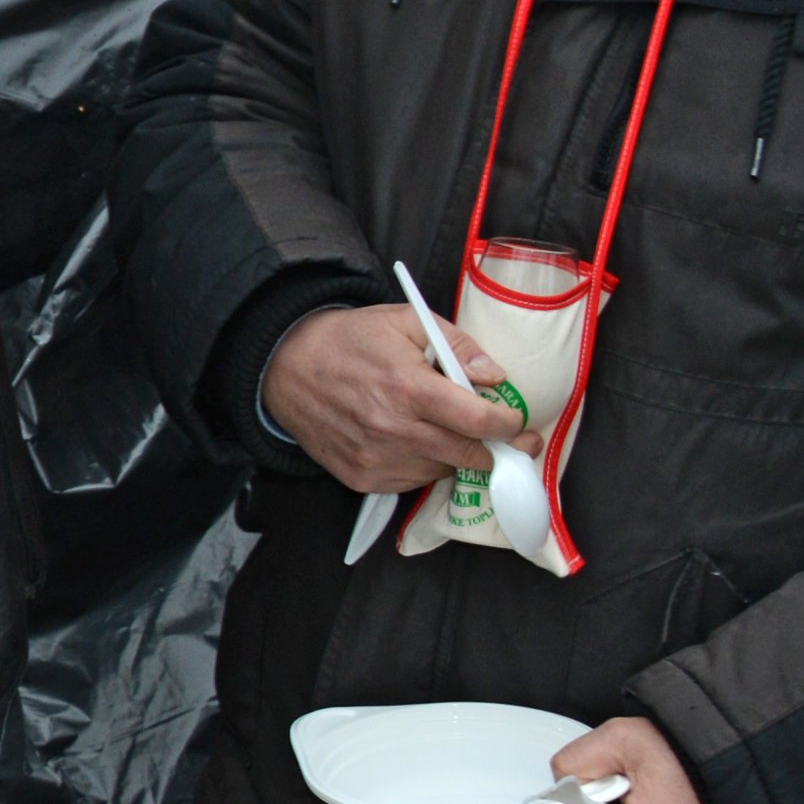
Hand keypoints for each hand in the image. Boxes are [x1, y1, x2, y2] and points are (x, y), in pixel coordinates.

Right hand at [262, 303, 533, 495]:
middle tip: (512, 441)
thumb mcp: (404, 321)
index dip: (511, 426)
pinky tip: (416, 443)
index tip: (520, 423)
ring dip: (456, 456)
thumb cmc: (348, 340)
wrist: (284, 366)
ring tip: (450, 434)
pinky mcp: (361, 477)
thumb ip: (457, 344)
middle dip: (498, 449)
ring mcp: (376, 458)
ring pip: (443, 471)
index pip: (480, 422)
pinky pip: (412, 482)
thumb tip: (495, 376)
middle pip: (470, 455)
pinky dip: (424, 466)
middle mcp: (394, 430)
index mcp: (409, 388)